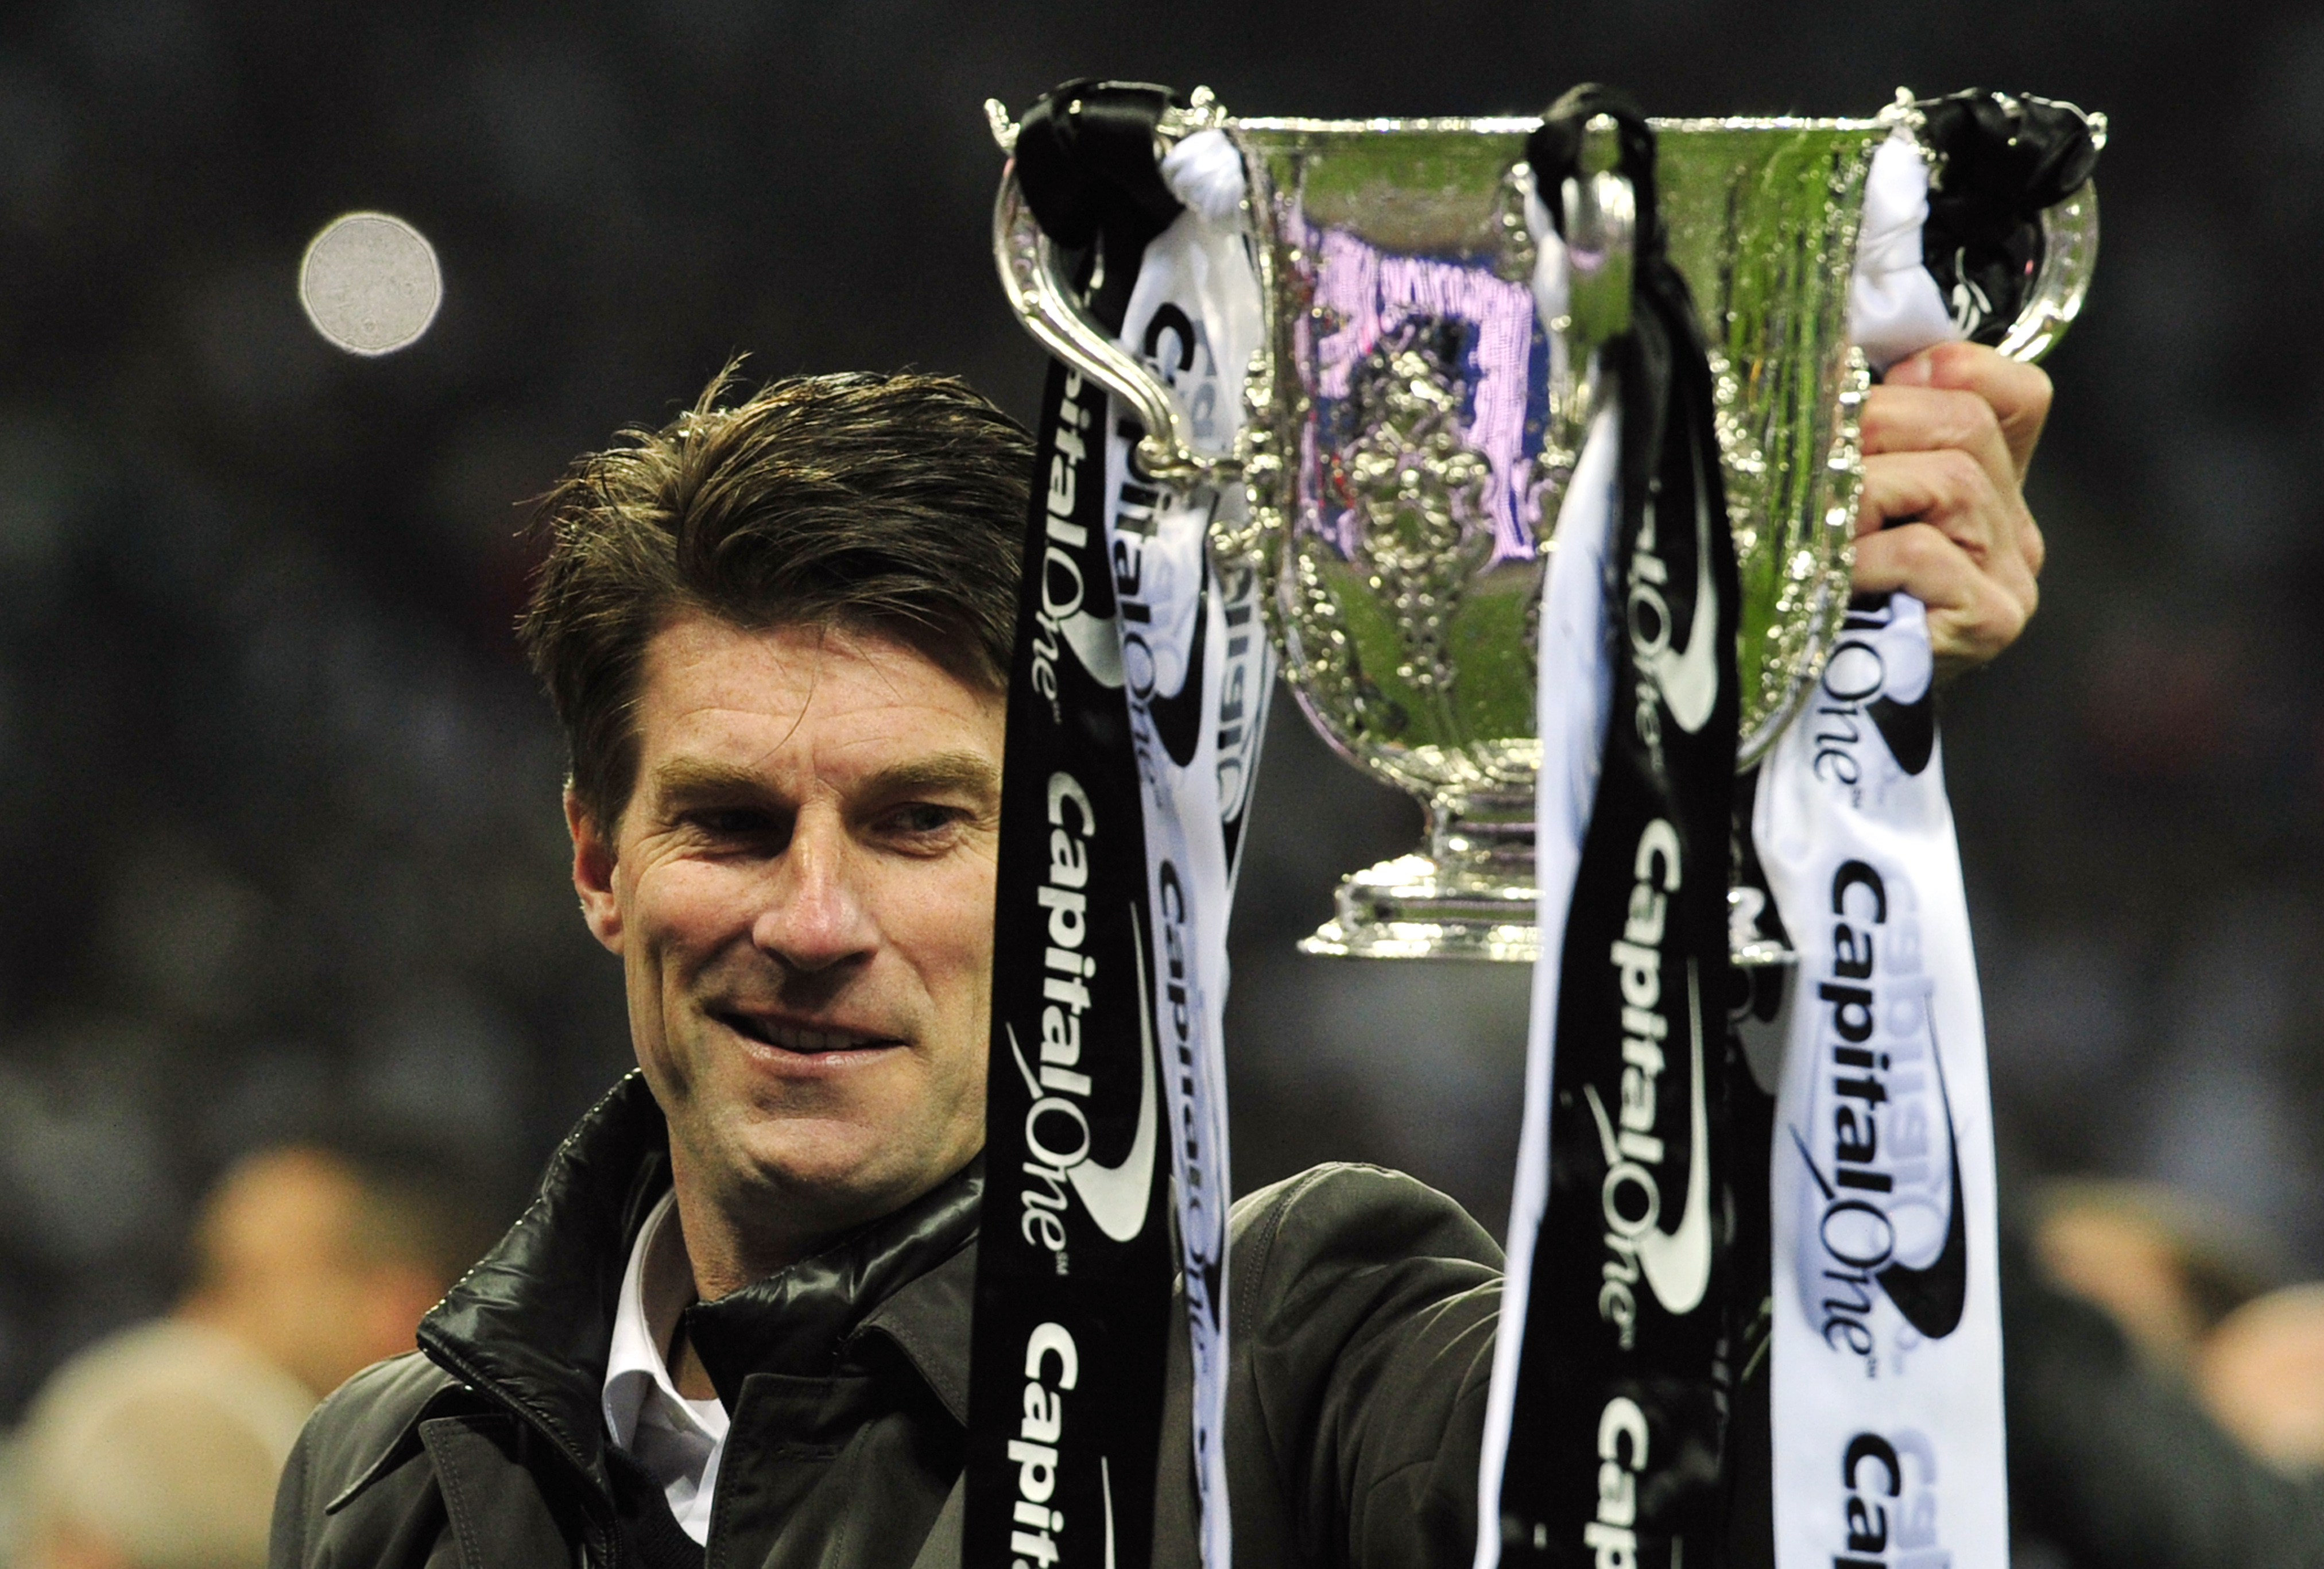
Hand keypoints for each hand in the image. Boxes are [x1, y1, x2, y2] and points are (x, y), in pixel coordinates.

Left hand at [1854, 340, 2051, 678]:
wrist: (1819, 705)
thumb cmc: (1826, 595)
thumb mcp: (1847, 503)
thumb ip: (1865, 440)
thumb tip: (1832, 363)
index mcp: (1993, 490)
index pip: (2017, 396)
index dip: (1953, 371)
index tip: (1884, 388)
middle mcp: (2015, 531)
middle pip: (1969, 427)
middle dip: (1880, 426)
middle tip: (1821, 463)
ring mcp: (2010, 579)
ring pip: (1952, 480)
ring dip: (1866, 491)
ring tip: (1824, 526)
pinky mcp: (1990, 622)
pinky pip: (1925, 551)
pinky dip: (1866, 555)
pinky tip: (1836, 578)